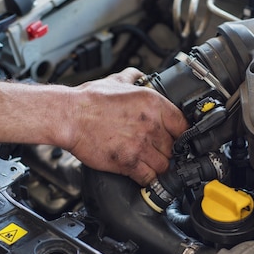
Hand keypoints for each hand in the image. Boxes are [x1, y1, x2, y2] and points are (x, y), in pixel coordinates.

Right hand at [65, 68, 187, 185]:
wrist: (69, 116)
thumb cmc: (89, 100)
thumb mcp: (117, 80)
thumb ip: (133, 77)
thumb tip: (139, 75)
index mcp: (153, 103)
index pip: (184, 124)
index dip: (181, 134)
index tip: (176, 138)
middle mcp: (151, 124)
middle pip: (175, 147)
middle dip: (167, 151)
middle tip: (157, 150)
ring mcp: (141, 145)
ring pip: (165, 165)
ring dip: (159, 166)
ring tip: (149, 162)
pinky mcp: (129, 162)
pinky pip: (149, 178)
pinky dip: (147, 179)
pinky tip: (141, 173)